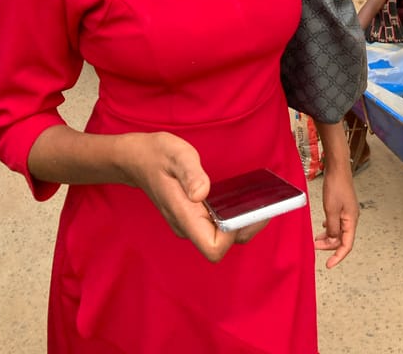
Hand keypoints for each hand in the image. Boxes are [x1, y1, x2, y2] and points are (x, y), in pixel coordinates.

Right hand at [120, 132, 266, 261]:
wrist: (136, 158)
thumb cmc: (157, 155)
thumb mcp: (175, 155)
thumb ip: (190, 173)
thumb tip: (202, 193)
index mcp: (183, 215)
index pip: (213, 247)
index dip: (231, 235)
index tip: (241, 210)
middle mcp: (187, 226)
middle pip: (223, 245)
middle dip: (247, 226)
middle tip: (265, 202)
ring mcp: (190, 223)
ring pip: (223, 236)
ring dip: (243, 221)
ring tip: (259, 200)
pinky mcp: (194, 216)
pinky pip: (218, 225)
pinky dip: (234, 215)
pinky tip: (243, 198)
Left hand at [314, 162, 358, 267]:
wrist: (338, 168)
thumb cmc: (336, 186)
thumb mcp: (331, 209)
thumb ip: (332, 227)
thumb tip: (332, 239)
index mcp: (351, 220)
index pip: (347, 245)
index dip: (337, 256)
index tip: (328, 264)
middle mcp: (352, 218)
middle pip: (342, 239)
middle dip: (329, 246)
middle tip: (315, 246)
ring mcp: (348, 212)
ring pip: (339, 231)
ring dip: (328, 237)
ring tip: (316, 239)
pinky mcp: (343, 206)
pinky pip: (337, 222)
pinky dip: (329, 227)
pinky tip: (323, 227)